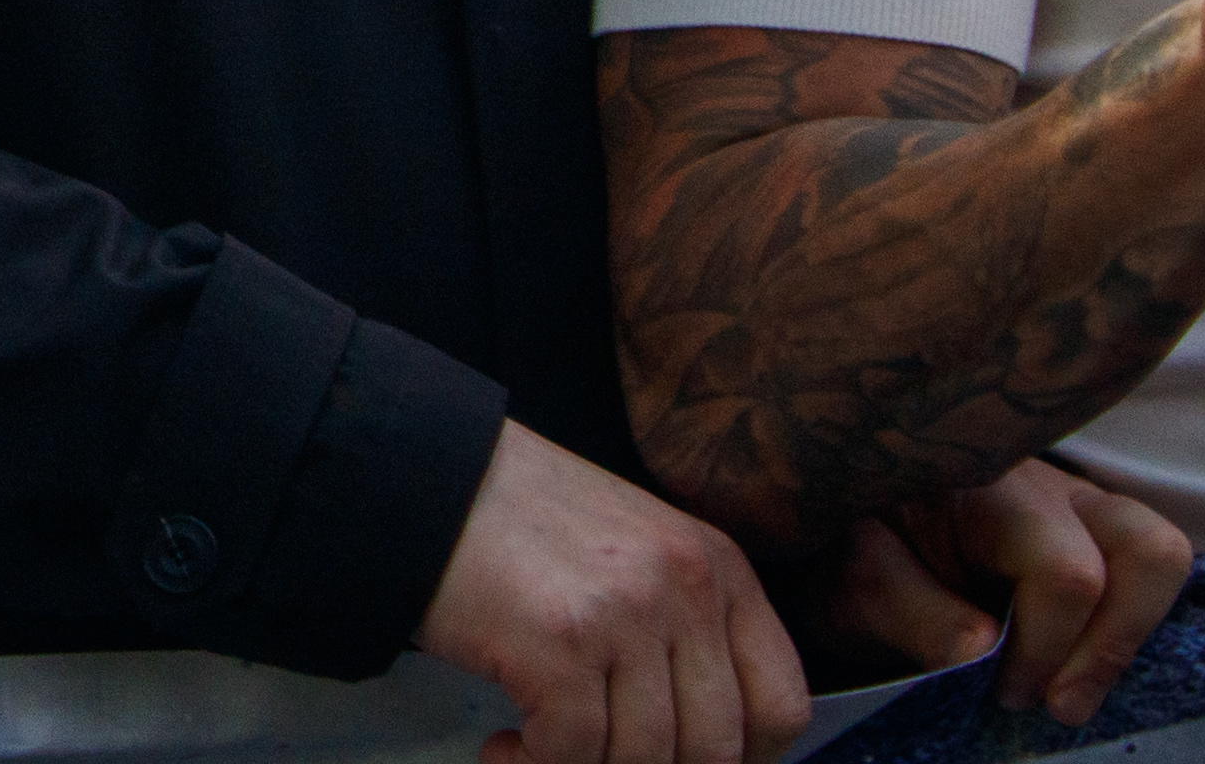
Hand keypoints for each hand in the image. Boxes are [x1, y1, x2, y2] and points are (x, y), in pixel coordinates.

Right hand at [417, 422, 807, 763]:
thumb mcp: (636, 551)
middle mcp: (683, 588)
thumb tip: (705, 743)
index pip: (780, 705)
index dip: (743, 759)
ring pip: (645, 761)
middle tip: (599, 759)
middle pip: (715, 749)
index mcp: (716, 566)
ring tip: (535, 748)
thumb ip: (683, 625)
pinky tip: (503, 744)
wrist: (424, 470)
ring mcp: (624, 615)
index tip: (687, 763)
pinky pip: (572, 754)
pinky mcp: (559, 645)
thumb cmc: (519, 518)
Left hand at [821, 462, 1188, 726]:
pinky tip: (1058, 662)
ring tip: (1062, 688)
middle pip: (1144, 549)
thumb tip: (982, 647)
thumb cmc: (842, 552)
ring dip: (1122, 635)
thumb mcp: (848, 581)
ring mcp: (1075, 504)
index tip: (1004, 691)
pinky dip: (1114, 630)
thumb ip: (907, 607)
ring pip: (1156, 553)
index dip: (1049, 648)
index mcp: (974, 480)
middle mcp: (1041, 482)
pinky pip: (1139, 575)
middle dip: (1110, 643)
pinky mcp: (1090, 535)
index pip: (1064, 570)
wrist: (835, 537)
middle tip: (1052, 702)